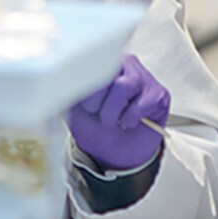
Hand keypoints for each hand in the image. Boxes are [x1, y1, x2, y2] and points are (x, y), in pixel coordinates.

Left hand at [66, 54, 169, 170]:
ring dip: (113, 112)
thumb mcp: (74, 109)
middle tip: (99, 115)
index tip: (86, 106)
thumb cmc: (97, 129)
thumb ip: (69, 90)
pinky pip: (141, 104)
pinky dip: (130, 120)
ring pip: (124, 86)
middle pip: (107, 73)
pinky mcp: (159, 94)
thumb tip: (59, 79)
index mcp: (102, 64)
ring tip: (113, 121)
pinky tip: (129, 122)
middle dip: (97, 103)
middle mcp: (125, 65)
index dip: (85, 90)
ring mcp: (144, 77)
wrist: (116, 154)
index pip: (91, 64)